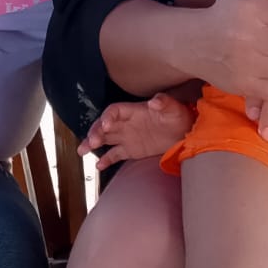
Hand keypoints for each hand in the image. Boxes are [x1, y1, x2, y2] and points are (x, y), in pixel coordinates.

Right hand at [79, 93, 194, 169]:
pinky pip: (115, 154)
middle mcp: (126, 123)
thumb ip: (163, 103)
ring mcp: (127, 137)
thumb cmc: (179, 116)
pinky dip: (106, 160)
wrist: (186, 133)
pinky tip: (98, 166)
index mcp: (134, 111)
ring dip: (93, 143)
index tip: (105, 125)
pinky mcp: (131, 150)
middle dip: (96, 132)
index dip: (107, 117)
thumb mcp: (173, 108)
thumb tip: (155, 101)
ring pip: (105, 139)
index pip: (114, 111)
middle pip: (105, 125)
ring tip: (82, 151)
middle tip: (92, 141)